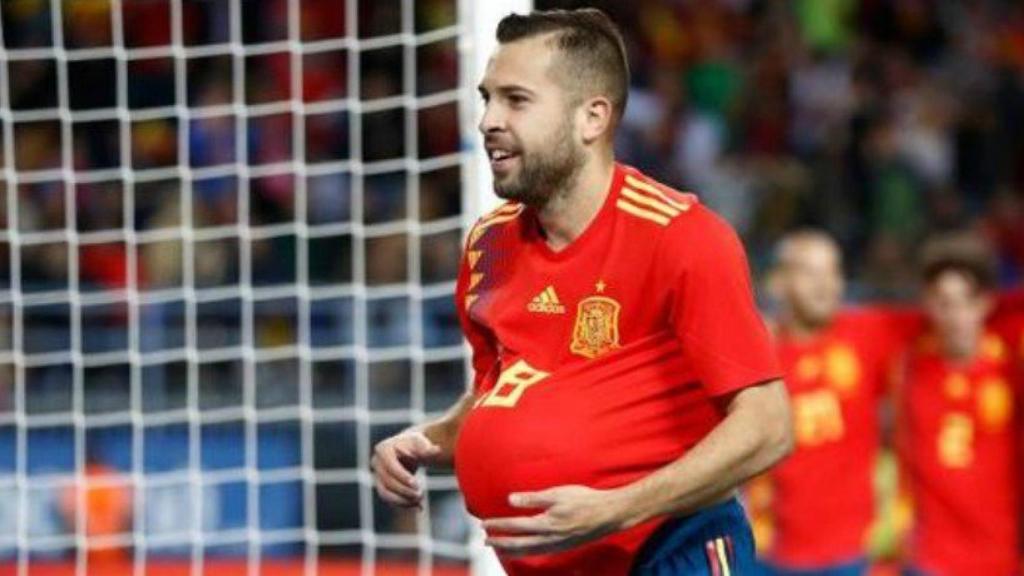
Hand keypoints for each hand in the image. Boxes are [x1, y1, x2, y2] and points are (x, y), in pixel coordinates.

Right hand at [371, 431, 441, 508]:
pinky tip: (417, 506)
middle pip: (388, 481)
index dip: (402, 476)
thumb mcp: (421, 443)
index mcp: (383, 449)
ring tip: (419, 502)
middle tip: (420, 495)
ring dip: (402, 500)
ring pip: (385, 493)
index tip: (416, 484)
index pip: (391, 466)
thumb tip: (437, 450)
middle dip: (404, 490)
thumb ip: (427, 449)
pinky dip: (402, 504)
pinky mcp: (381, 486)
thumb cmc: (415, 444)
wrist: (409, 449)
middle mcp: (376, 462)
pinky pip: (389, 499)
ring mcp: (377, 475)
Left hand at [482, 485, 631, 555]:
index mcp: (546, 523)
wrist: (609, 514)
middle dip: (500, 542)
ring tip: (498, 547)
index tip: (484, 524)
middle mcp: (549, 538)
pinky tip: (524, 550)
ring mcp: (557, 545)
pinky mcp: (564, 547)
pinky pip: (540, 553)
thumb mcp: (557, 493)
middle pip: (518, 544)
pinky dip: (526, 553)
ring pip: (528, 552)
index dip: (498, 526)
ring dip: (511, 550)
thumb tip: (510, 500)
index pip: (515, 526)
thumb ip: (532, 498)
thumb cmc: (584, 500)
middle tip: (485, 540)